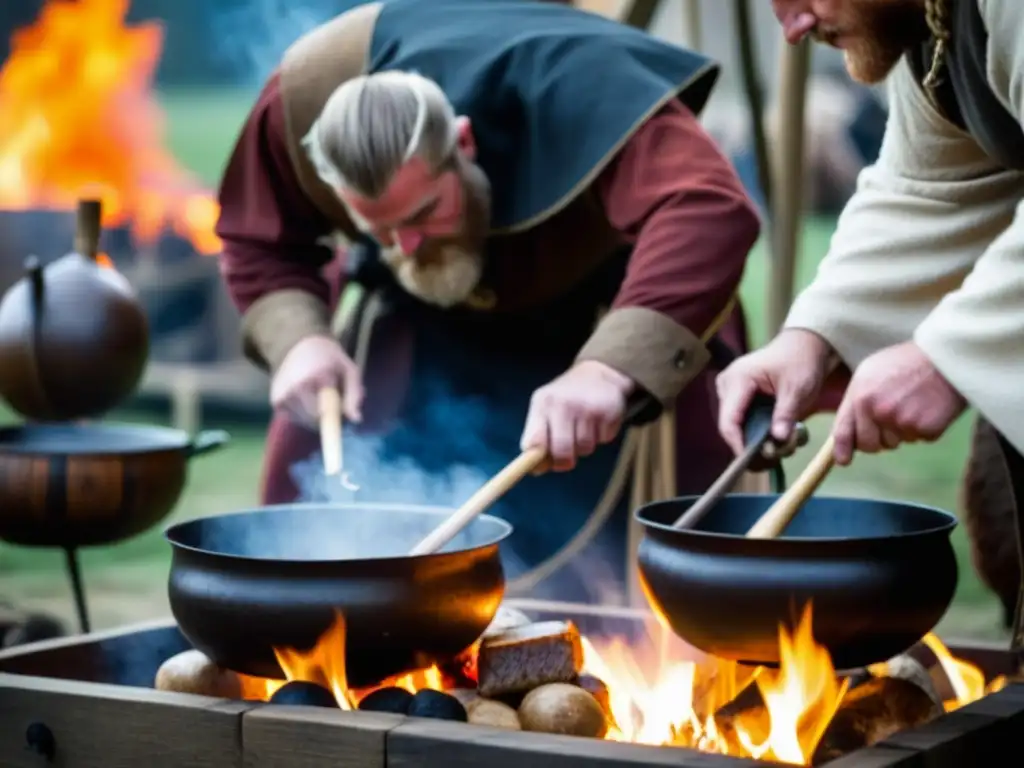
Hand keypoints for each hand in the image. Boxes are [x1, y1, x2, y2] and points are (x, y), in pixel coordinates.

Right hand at [270, 335, 363, 427]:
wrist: (297, 344)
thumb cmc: (328, 357)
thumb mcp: (349, 369)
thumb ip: (354, 393)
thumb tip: (356, 419)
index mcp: (316, 378)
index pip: (326, 413)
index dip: (336, 418)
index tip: (343, 417)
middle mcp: (295, 388)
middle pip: (315, 420)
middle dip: (327, 417)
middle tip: (333, 402)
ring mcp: (282, 396)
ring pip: (305, 421)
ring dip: (315, 417)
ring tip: (319, 398)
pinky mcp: (275, 402)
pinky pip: (294, 418)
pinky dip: (303, 414)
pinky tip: (307, 399)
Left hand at [520, 360, 634, 471]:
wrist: (598, 373)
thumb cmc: (565, 399)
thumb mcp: (545, 408)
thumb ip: (538, 436)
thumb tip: (536, 470)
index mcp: (542, 403)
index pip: (534, 442)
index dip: (537, 461)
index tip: (542, 465)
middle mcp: (563, 404)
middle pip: (562, 451)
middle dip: (564, 461)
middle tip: (567, 458)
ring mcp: (587, 408)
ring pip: (584, 449)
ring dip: (584, 446)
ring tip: (584, 428)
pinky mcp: (608, 412)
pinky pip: (603, 440)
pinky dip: (601, 437)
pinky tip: (598, 421)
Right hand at [715, 329, 832, 454]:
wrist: (803, 345)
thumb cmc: (801, 362)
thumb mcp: (798, 389)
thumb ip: (786, 414)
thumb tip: (778, 440)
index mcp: (738, 379)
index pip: (729, 420)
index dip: (738, 444)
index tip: (754, 461)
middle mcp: (726, 384)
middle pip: (730, 425)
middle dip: (751, 443)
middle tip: (777, 454)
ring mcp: (728, 389)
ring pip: (735, 425)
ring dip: (755, 438)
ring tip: (781, 444)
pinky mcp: (735, 395)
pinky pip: (740, 419)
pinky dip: (756, 430)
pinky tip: (775, 434)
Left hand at [831, 341, 965, 464]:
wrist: (946, 356)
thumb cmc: (906, 362)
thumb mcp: (870, 372)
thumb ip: (856, 400)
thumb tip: (848, 431)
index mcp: (860, 396)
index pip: (843, 432)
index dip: (842, 450)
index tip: (844, 461)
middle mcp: (877, 411)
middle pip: (870, 445)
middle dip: (878, 440)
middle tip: (892, 420)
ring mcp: (901, 421)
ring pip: (896, 443)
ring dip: (903, 431)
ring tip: (913, 403)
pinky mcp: (925, 428)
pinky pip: (920, 439)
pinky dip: (925, 428)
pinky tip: (929, 406)